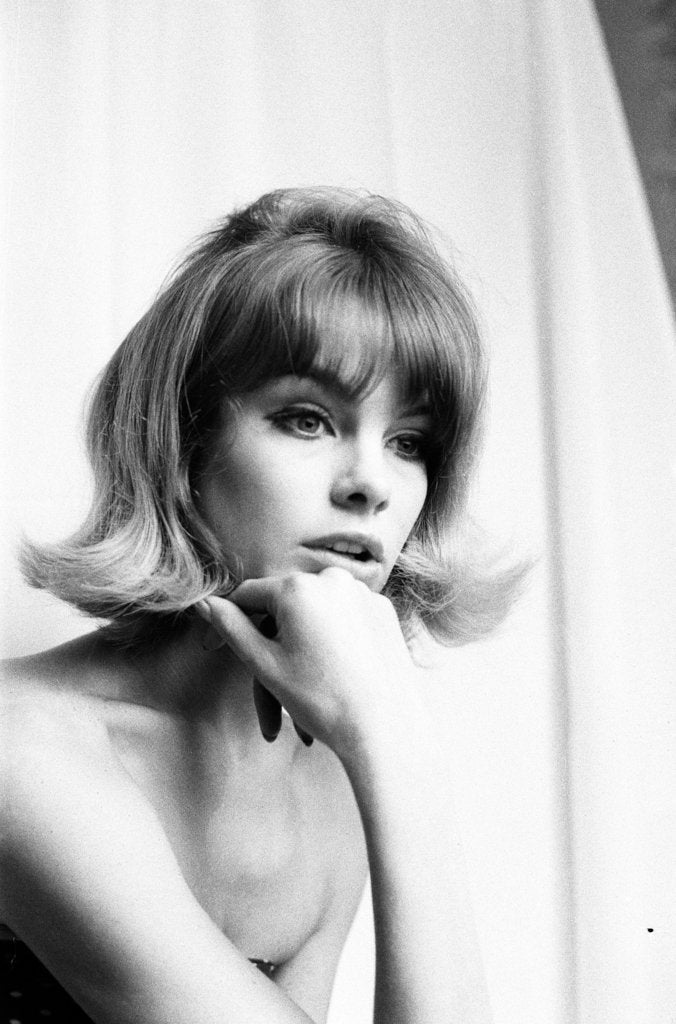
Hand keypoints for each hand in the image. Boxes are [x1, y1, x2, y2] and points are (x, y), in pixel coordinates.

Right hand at [197, 568, 420, 758]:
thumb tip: (206, 603)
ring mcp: (363, 592)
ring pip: (316, 614)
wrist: (383, 729)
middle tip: (265, 683)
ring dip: (301, 647)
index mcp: (298, 587)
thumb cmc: (320, 700)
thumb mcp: (264, 664)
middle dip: (271, 644)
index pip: (249, 595)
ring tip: (299, 693)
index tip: (215, 646)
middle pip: (285, 607)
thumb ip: (232, 628)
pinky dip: (332, 642)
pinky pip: (345, 618)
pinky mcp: (384, 610)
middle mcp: (333, 578)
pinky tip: (333, 675)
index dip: (230, 621)